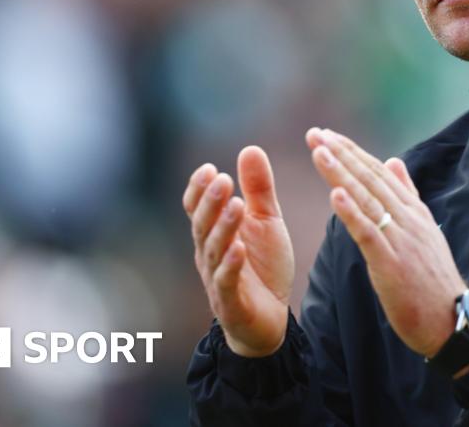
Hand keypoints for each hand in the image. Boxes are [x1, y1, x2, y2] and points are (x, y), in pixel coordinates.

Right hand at [183, 147, 294, 356]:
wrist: (271, 319)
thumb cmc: (263, 267)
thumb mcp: (266, 221)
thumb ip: (258, 189)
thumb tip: (250, 148)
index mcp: (214, 233)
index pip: (197, 208)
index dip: (199, 190)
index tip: (209, 169)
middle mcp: (209, 253)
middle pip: (203, 225)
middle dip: (211, 202)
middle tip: (222, 180)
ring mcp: (217, 278)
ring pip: (213, 250)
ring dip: (224, 227)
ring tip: (236, 204)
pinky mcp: (231, 302)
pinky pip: (227, 281)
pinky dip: (231, 264)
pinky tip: (239, 248)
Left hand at [306, 127, 467, 358]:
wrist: (451, 321)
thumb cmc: (433, 282)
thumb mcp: (423, 232)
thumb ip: (408, 197)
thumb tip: (395, 162)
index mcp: (414, 212)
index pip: (379, 174)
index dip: (352, 152)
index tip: (328, 135)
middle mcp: (408, 219)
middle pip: (370, 179)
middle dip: (341, 154)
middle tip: (315, 133)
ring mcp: (401, 239)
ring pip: (366, 199)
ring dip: (341, 173)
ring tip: (320, 151)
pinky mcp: (391, 263)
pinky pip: (368, 232)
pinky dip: (351, 212)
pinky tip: (334, 194)